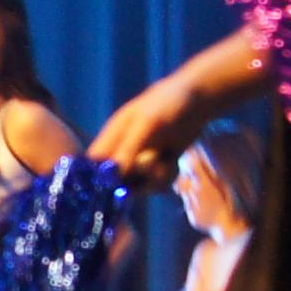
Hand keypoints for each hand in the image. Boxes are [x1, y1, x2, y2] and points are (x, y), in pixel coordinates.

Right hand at [88, 68, 219, 185]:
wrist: (198, 101)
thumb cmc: (167, 105)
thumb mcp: (147, 124)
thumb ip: (128, 149)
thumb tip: (111, 176)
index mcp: (112, 137)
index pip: (93, 163)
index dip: (96, 178)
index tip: (110, 188)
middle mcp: (123, 151)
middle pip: (117, 181)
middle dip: (135, 180)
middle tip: (152, 163)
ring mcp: (140, 161)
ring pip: (139, 185)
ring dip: (155, 178)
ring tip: (166, 160)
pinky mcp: (158, 167)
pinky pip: (157, 184)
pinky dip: (167, 176)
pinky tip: (173, 160)